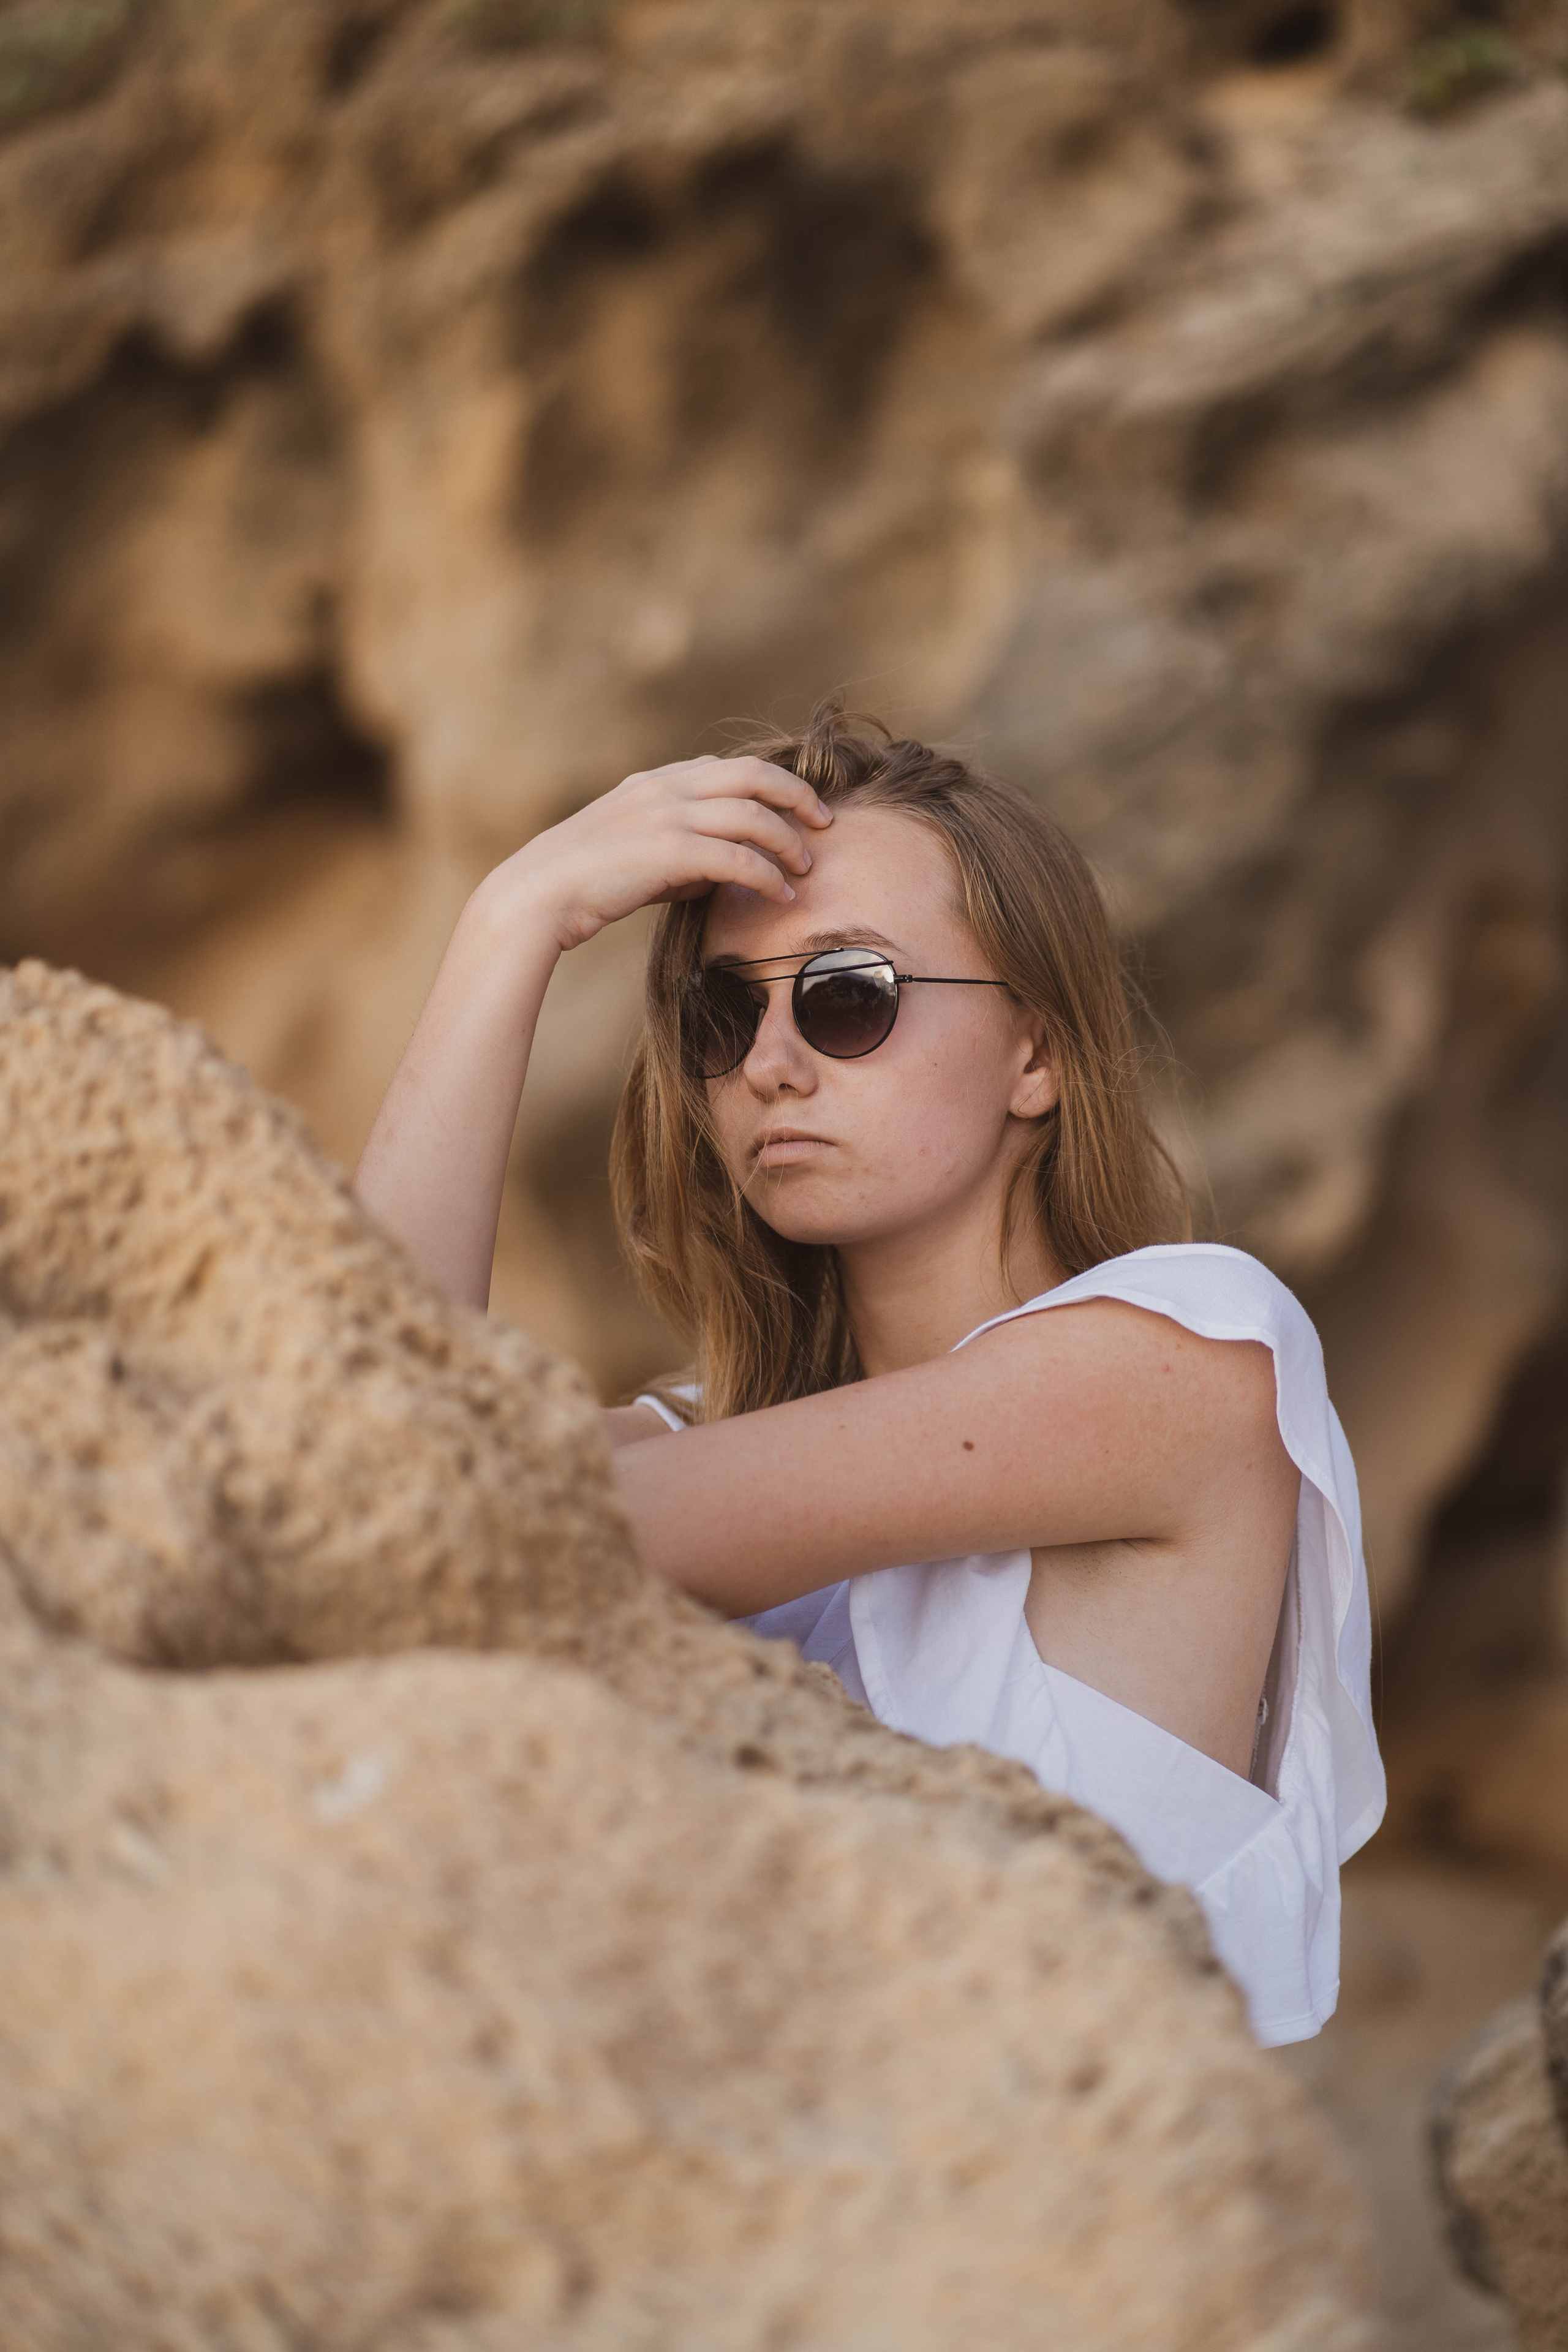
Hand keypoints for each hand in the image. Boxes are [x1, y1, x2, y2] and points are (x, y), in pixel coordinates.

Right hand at [484, 756, 833, 953]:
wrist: (537, 897)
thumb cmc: (580, 884)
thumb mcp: (630, 852)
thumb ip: (674, 850)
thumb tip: (715, 873)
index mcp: (654, 782)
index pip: (725, 767)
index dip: (769, 782)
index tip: (794, 805)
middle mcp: (664, 789)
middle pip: (753, 774)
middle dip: (796, 795)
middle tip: (823, 822)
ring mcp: (668, 816)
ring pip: (753, 814)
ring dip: (788, 841)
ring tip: (805, 868)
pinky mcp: (670, 851)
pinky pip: (739, 858)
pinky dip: (769, 877)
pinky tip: (783, 896)